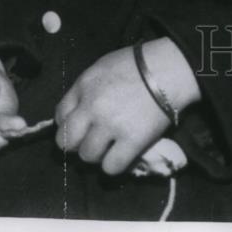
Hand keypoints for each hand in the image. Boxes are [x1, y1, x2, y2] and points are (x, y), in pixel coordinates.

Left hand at [55, 38, 200, 176]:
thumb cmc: (139, 63)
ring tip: (111, 146)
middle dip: (76, 144)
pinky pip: (111, 167)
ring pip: (87, 156)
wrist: (171, 68)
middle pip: (66, 141)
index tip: (82, 126)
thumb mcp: (104, 66)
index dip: (70, 123)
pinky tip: (123, 154)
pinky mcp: (132, 141)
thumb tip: (77, 110)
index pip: (59, 116)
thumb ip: (86, 88)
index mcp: (85, 86)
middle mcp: (92, 107)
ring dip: (97, 155)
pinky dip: (115, 165)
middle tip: (91, 141)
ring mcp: (111, 126)